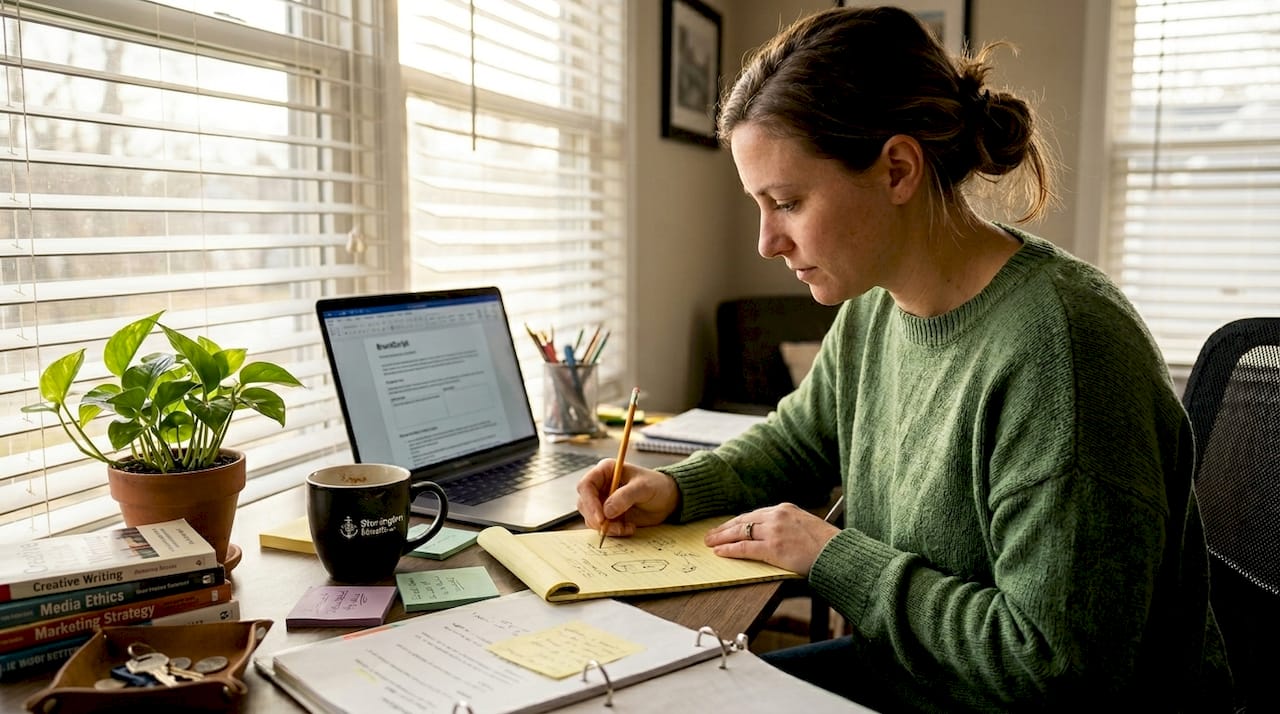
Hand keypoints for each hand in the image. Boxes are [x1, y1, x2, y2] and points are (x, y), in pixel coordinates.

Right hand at [576, 460, 678, 536]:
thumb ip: (625, 497)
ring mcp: (603, 502)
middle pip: (584, 503)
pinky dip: (613, 531)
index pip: (586, 485)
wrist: (667, 499)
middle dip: (596, 518)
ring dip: (606, 527)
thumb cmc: (656, 486)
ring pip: (591, 518)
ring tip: (626, 527)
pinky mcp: (608, 516)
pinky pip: (602, 527)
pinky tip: (629, 528)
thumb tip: (607, 511)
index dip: (589, 502)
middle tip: (611, 527)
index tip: (601, 517)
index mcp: (605, 471)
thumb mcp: (643, 487)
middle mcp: (600, 486)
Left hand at [705, 503, 839, 575]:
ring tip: (710, 543)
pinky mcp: (774, 548)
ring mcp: (774, 531)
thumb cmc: (825, 544)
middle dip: (725, 528)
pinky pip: (745, 548)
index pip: (754, 514)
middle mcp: (777, 516)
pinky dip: (730, 550)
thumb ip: (787, 526)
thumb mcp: (805, 525)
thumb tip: (772, 535)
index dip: (737, 522)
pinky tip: (720, 552)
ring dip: (722, 538)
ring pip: (741, 533)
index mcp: (785, 509)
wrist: (837, 553)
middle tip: (710, 534)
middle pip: (743, 521)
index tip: (726, 526)